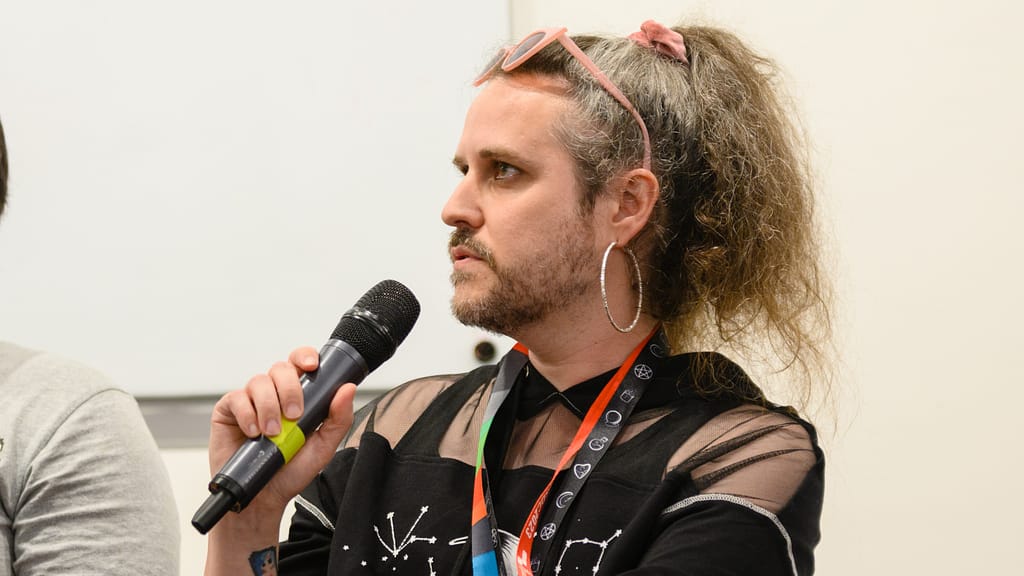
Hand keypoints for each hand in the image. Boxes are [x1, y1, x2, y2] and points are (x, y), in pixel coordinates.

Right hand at [208, 347, 356, 515]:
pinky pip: (237, 398)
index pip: (300, 363)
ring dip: (269, 406)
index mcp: (298, 395)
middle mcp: (274, 393)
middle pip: (280, 369)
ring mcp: (251, 400)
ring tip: (273, 432)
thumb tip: (347, 389)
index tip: (312, 365)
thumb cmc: (292, 470)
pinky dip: (247, 414)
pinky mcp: (229, 411)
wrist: (264, 497)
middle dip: (290, 389)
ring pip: (259, 381)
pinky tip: (253, 432)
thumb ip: (338, 418)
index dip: (305, 356)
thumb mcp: (323, 447)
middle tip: (294, 415)